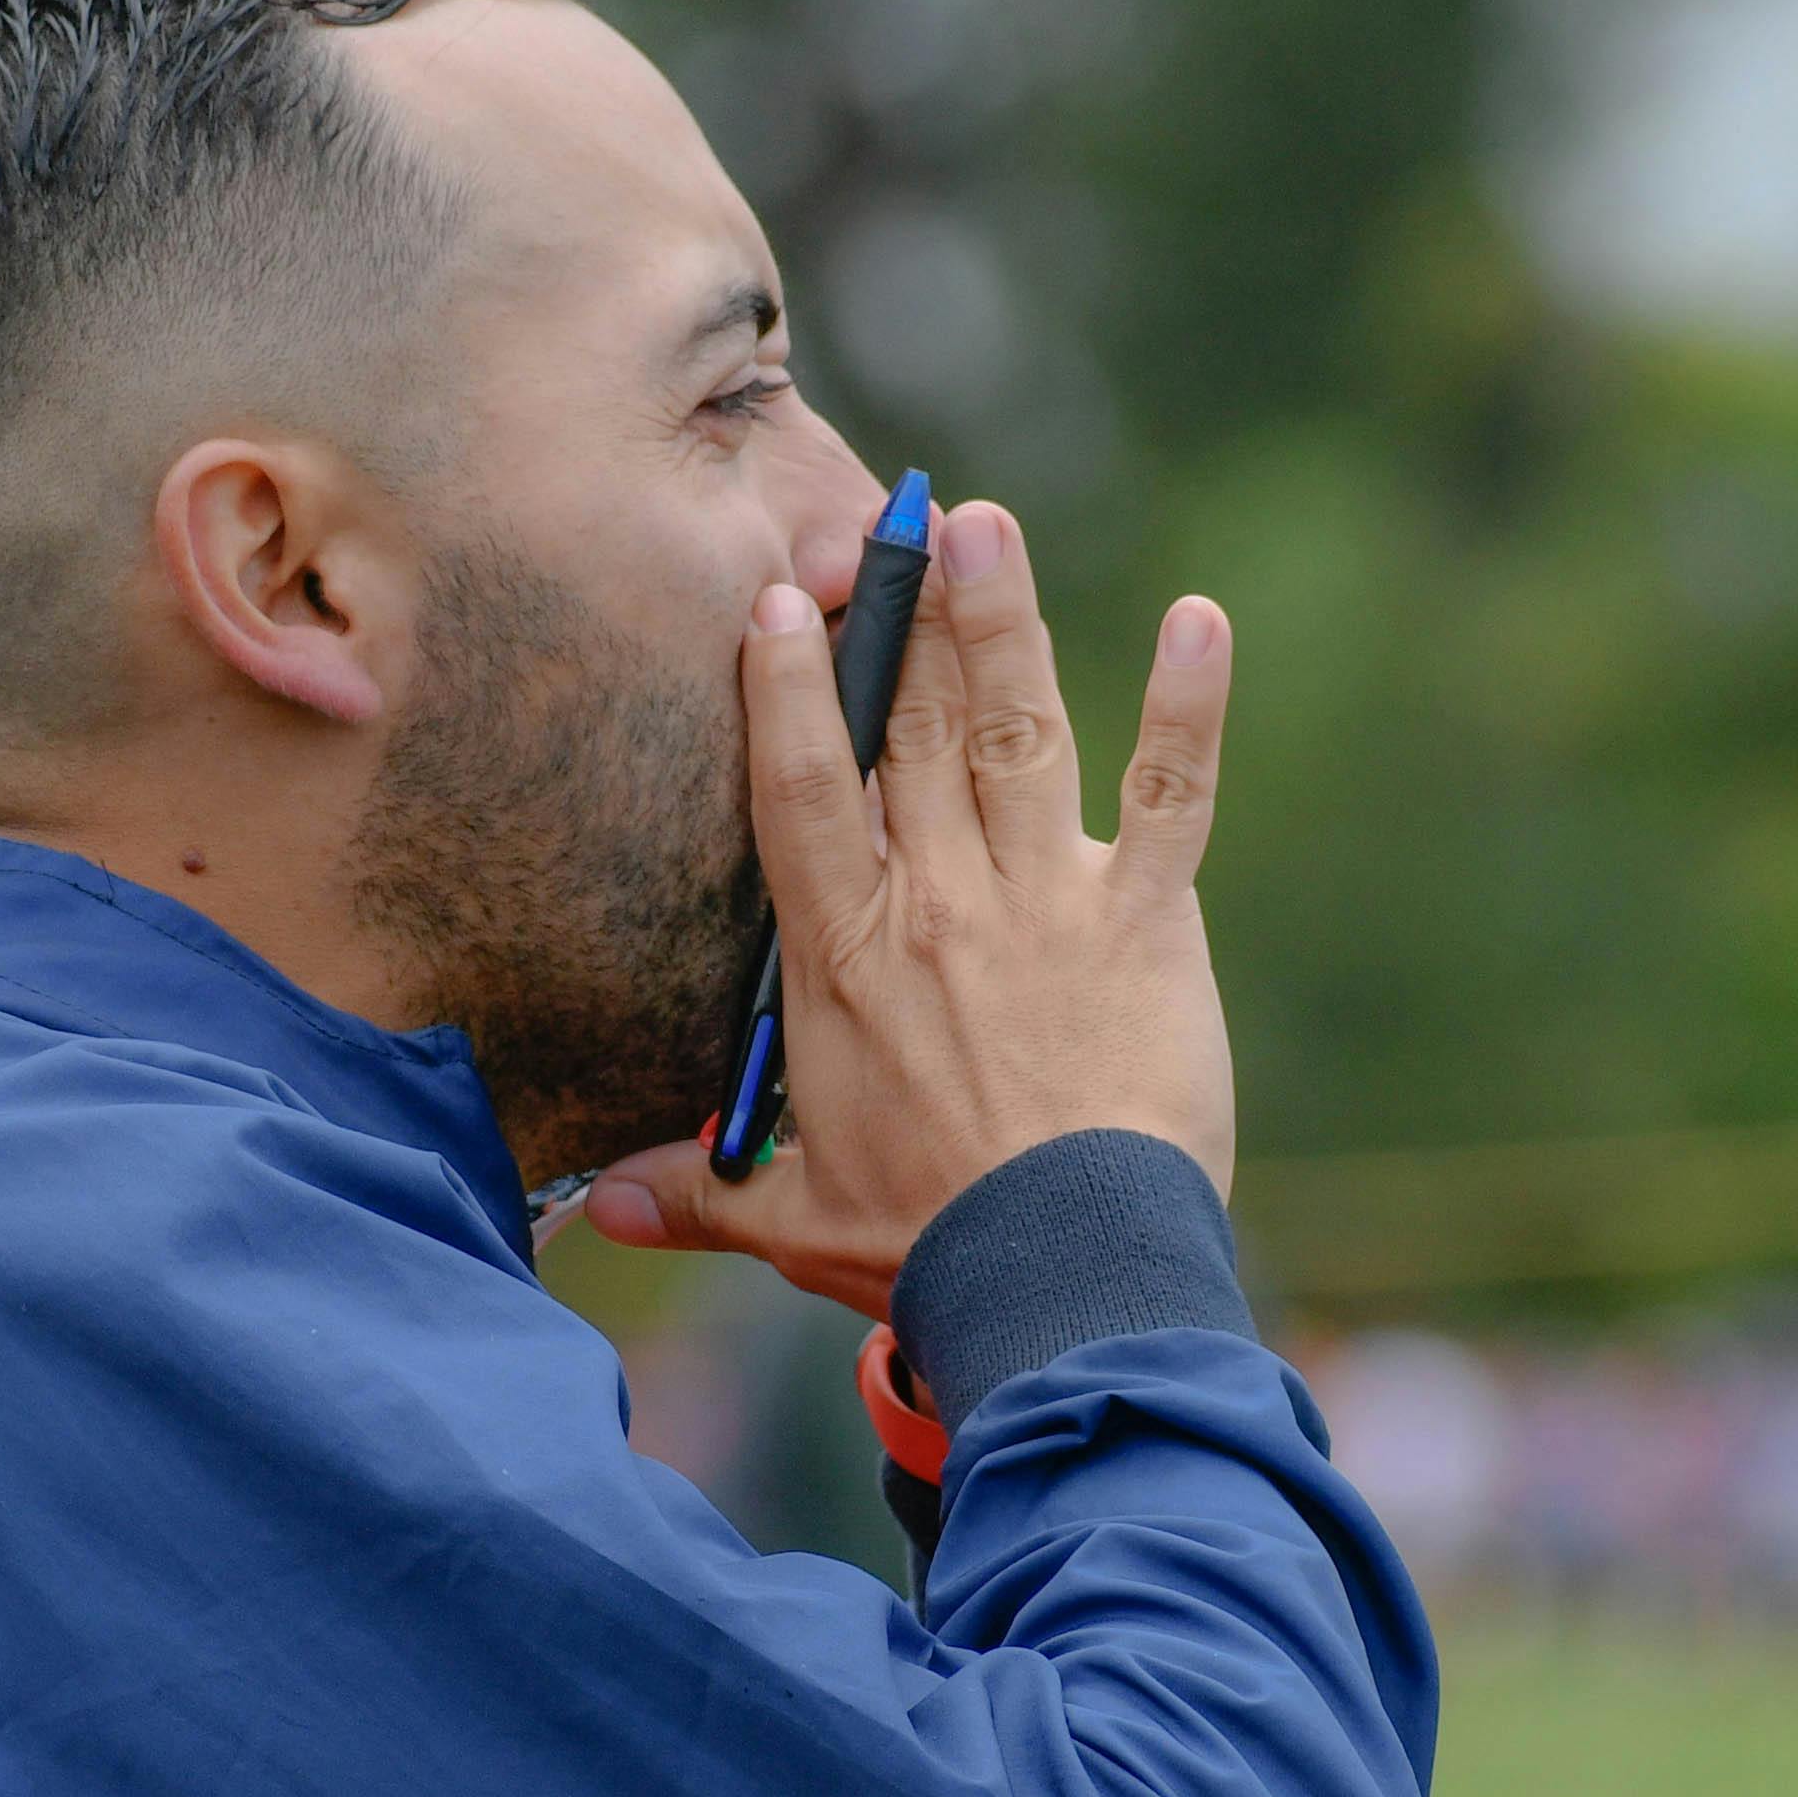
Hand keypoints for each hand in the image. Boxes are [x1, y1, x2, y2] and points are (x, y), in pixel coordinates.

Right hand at [585, 500, 1235, 1325]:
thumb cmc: (926, 1247)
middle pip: (914, 730)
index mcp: (845, 957)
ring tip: (985, 525)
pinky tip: (1200, 617)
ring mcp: (1046, 901)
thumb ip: (696, 1193)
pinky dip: (1188, 706)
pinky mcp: (1144, 922)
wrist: (1063, 1277)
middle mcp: (938, 903)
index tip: (780, 604)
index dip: (789, 691)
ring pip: (1017, 731)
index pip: (803, 791)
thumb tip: (597, 1208)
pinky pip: (1172, 795)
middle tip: (895, 519)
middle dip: (901, 615)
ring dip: (1002, 621)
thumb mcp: (793, 1221)